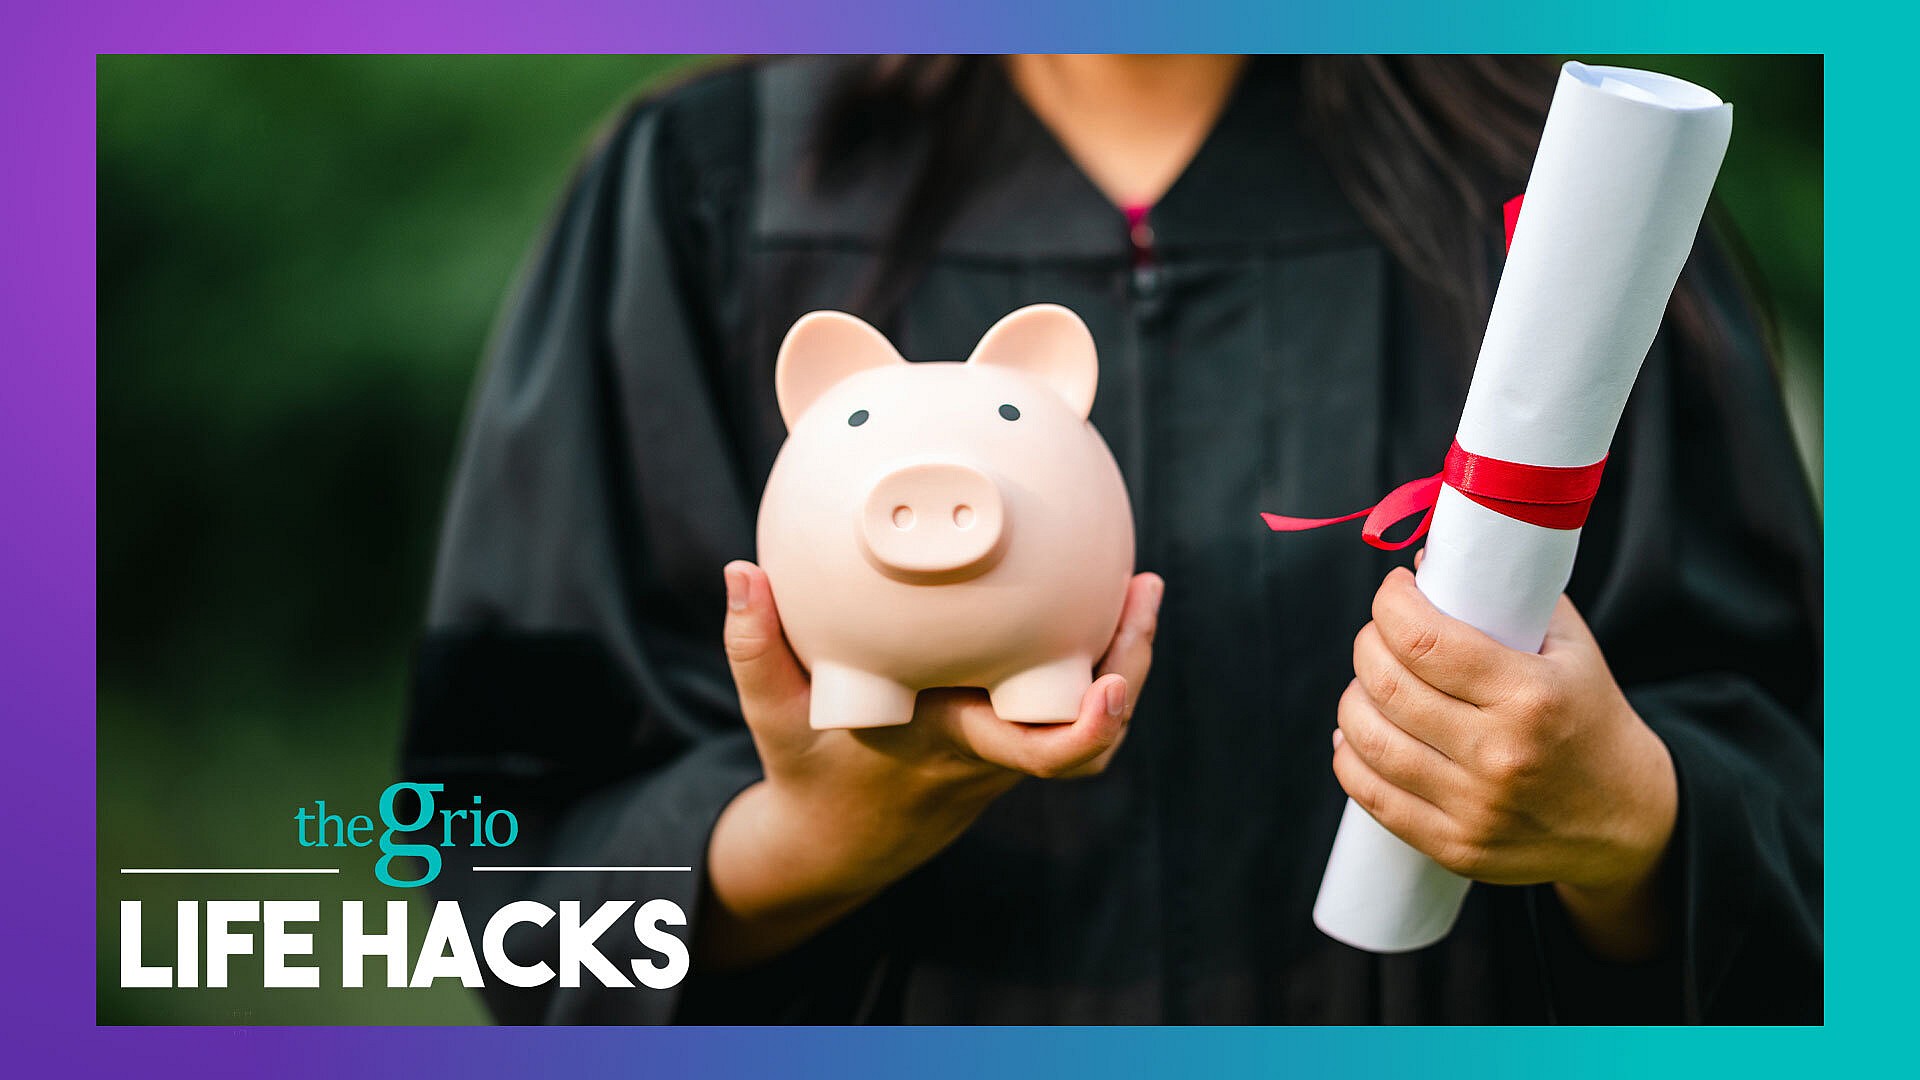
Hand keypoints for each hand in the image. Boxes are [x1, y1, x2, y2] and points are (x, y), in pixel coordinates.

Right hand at [699, 561, 1161, 969]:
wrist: (841, 837)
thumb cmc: (808, 766)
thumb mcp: (771, 711)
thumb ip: (753, 644)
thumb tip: (741, 571)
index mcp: (951, 747)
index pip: (1036, 754)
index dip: (1085, 728)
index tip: (1108, 686)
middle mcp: (994, 751)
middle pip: (1092, 733)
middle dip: (1130, 666)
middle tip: (1143, 588)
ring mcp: (1011, 747)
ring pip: (1095, 716)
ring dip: (1126, 654)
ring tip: (1140, 582)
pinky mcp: (1014, 731)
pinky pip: (1074, 698)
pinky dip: (1097, 654)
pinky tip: (1100, 592)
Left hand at [1333, 566, 1677, 959]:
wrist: (1630, 821)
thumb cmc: (1590, 718)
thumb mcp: (1570, 648)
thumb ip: (1506, 596)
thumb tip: (1426, 562)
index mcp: (1532, 696)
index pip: (1423, 640)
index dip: (1391, 604)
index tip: (1394, 591)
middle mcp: (1499, 754)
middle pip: (1386, 683)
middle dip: (1369, 642)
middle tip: (1381, 632)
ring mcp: (1474, 808)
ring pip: (1366, 737)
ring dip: (1354, 695)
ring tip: (1371, 681)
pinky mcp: (1455, 847)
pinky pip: (1370, 793)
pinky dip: (1350, 753)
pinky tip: (1360, 732)